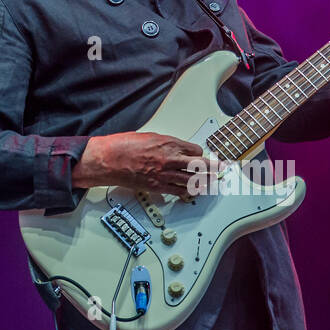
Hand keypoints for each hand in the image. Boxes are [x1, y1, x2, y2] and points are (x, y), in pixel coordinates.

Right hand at [73, 132, 223, 199]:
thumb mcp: (148, 136)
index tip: (202, 155)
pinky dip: (186, 192)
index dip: (199, 153)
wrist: (108, 159)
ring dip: (204, 182)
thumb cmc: (122, 145)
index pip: (194, 150)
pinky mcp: (157, 186)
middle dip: (213, 168)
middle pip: (199, 166)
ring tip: (212, 183)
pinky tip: (191, 192)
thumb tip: (173, 148)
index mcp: (167, 143)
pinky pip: (177, 191)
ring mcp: (164, 174)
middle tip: (221, 169)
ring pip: (191, 181)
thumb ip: (164, 143)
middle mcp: (169, 159)